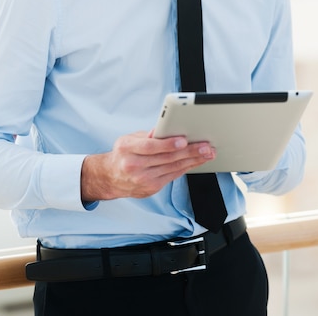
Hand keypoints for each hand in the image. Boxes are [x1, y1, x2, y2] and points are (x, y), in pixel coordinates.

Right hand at [81, 131, 215, 201]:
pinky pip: (173, 176)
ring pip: (173, 168)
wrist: (111, 177)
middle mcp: (135, 166)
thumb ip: (148, 135)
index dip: (168, 144)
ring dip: (193, 161)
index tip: (184, 140)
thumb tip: (166, 129)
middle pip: (167, 158)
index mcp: (127, 149)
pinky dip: (186, 168)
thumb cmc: (122, 153)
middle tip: (205, 146)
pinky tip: (196, 162)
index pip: (151, 146)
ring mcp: (143, 179)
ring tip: (207, 153)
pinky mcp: (151, 188)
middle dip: (189, 152)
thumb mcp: (129, 139)